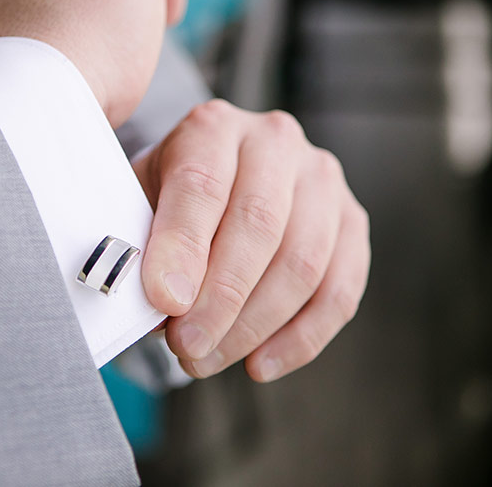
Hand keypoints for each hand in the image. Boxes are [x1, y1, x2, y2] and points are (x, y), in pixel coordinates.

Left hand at [133, 100, 369, 381]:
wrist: (213, 180)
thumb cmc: (167, 199)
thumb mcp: (139, 204)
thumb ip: (144, 241)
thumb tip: (163, 302)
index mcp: (214, 126)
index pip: (202, 184)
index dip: (183, 247)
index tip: (165, 302)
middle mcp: (275, 140)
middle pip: (259, 224)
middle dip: (221, 299)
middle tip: (186, 348)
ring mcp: (322, 179)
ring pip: (303, 262)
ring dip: (255, 325)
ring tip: (209, 359)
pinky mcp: (352, 221)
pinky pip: (340, 290)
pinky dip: (300, 337)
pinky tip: (259, 365)